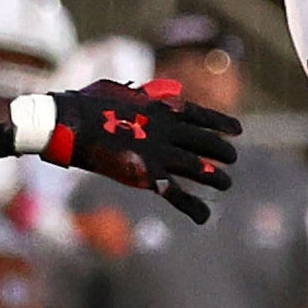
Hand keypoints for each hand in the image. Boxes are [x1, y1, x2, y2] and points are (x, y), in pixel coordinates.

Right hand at [41, 79, 238, 222]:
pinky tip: (204, 217)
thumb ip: (141, 94)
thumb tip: (149, 92)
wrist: (70, 122)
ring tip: (226, 184)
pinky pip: (176, 193)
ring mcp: (158, 152)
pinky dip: (192, 206)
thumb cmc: (86, 104)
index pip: (200, 115)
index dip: (221, 123)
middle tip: (232, 158)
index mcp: (161, 107)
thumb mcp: (119, 91)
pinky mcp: (146, 174)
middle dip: (221, 151)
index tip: (237, 129)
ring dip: (215, 177)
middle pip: (205, 142)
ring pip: (198, 168)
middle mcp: (166, 129)